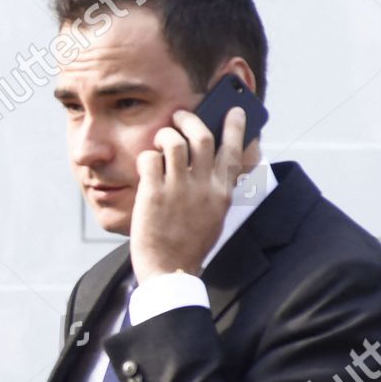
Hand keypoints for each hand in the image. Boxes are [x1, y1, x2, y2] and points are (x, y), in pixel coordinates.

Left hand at [130, 105, 248, 282]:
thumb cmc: (189, 244)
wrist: (169, 270)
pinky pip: (149, 159)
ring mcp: (178, 189)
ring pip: (174, 143)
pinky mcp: (153, 194)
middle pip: (202, 137)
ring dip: (165, 135)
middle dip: (190, 120)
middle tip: (179, 116)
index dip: (235, 128)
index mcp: (222, 193)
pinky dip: (146, 156)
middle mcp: (204, 187)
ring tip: (160, 139)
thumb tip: (212, 163)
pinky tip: (145, 164)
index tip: (234, 111)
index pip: (234, 152)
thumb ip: (215, 189)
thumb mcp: (214, 215)